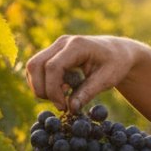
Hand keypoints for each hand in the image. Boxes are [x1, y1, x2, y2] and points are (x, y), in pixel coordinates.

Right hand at [25, 35, 139, 112]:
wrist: (118, 52)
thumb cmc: (116, 64)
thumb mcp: (107, 80)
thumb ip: (88, 92)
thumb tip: (71, 108)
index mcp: (77, 45)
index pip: (53, 67)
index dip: (53, 90)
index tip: (63, 106)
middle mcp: (62, 42)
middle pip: (36, 65)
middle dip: (42, 89)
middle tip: (60, 104)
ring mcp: (55, 46)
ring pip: (32, 66)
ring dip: (41, 86)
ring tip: (62, 97)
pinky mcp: (52, 52)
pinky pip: (37, 67)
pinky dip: (43, 82)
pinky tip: (61, 89)